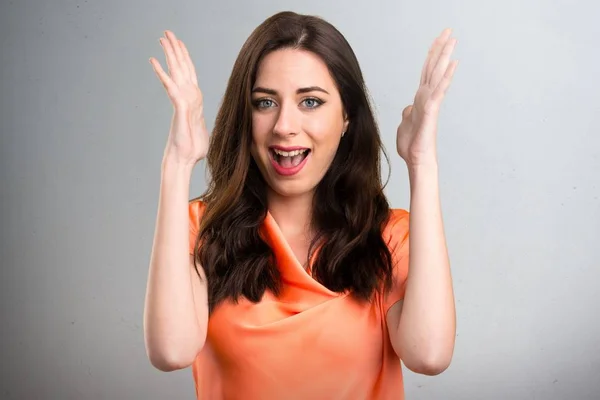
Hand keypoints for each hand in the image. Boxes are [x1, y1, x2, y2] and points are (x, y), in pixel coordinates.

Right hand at [150, 30, 208, 166]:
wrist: (184, 159)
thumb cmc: (193, 149)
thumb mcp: (202, 131)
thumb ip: (201, 122)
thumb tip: (201, 125)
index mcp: (193, 100)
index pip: (189, 74)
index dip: (185, 59)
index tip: (180, 45)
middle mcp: (186, 97)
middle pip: (181, 67)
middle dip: (175, 49)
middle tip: (167, 33)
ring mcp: (181, 100)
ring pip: (175, 72)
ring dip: (169, 54)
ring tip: (162, 38)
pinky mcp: (178, 106)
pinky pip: (170, 86)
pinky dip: (162, 74)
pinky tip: (153, 61)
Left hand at [397, 28, 457, 166]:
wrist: (416, 159)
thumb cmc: (412, 144)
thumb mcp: (405, 123)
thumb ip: (408, 112)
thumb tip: (409, 107)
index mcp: (420, 98)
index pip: (426, 71)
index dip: (431, 55)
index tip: (438, 39)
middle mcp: (427, 97)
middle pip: (434, 67)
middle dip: (441, 48)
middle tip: (449, 30)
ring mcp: (431, 102)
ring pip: (438, 75)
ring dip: (445, 57)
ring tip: (453, 40)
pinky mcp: (431, 110)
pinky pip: (439, 90)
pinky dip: (446, 77)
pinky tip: (452, 64)